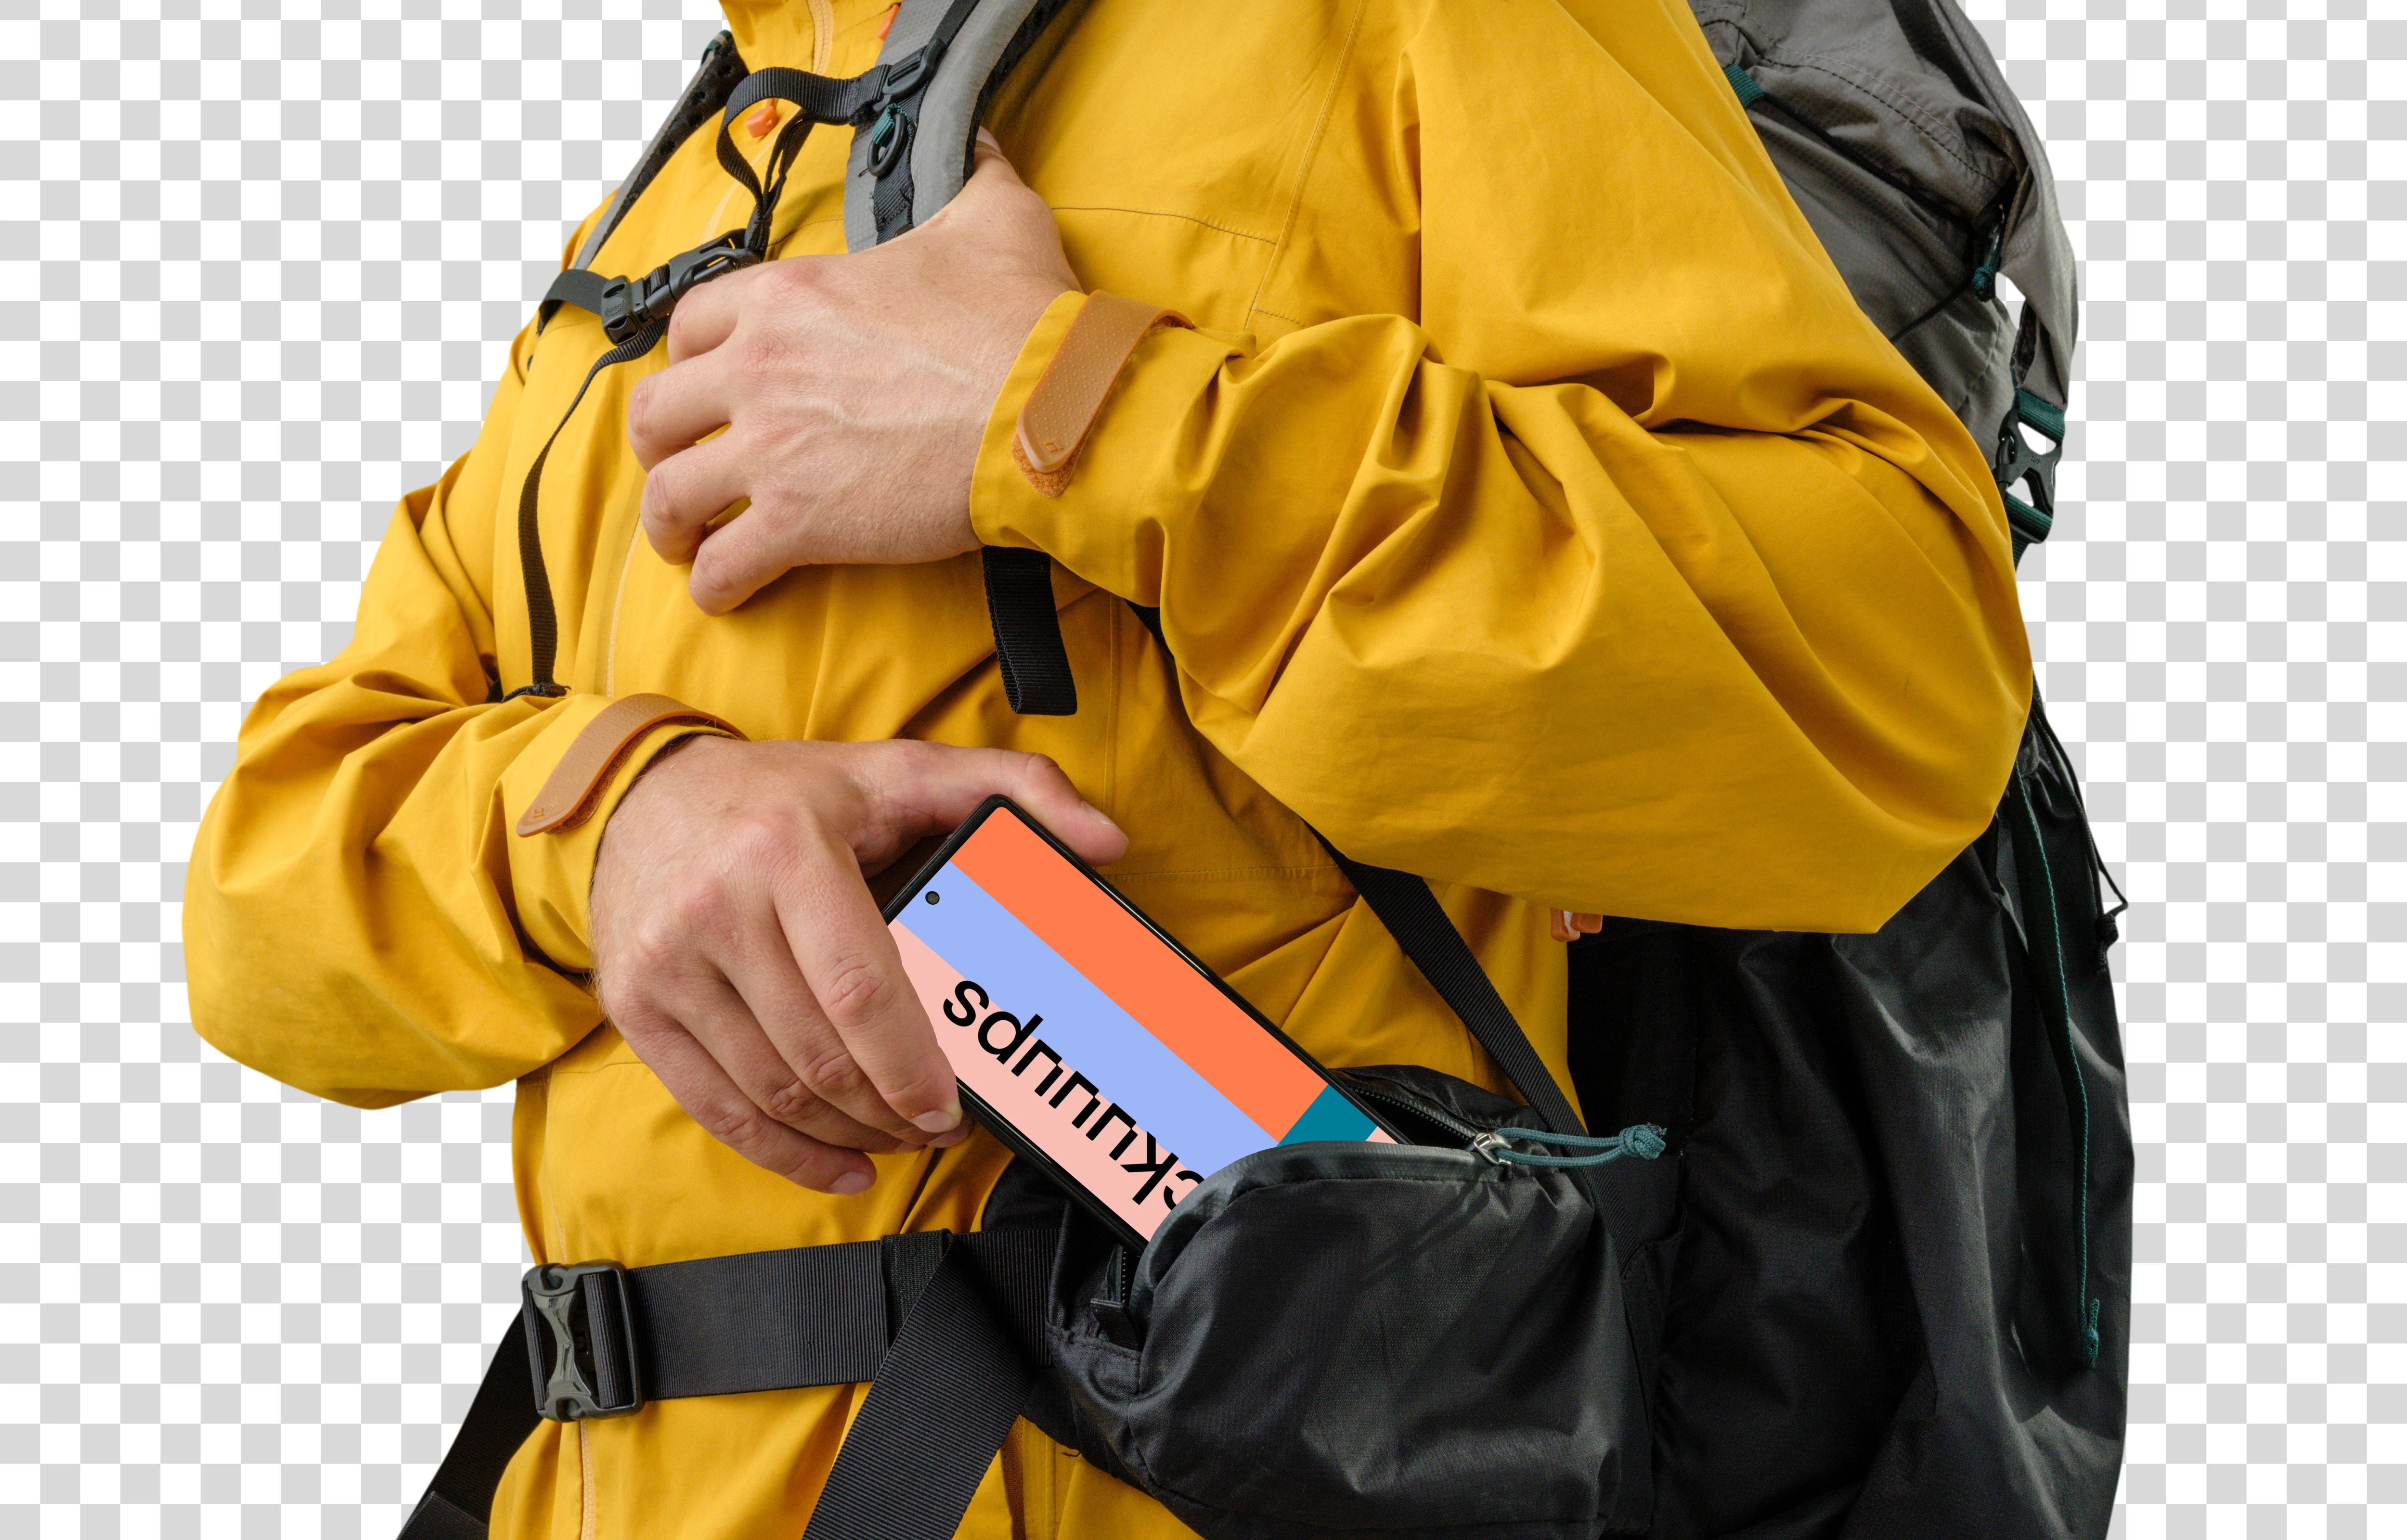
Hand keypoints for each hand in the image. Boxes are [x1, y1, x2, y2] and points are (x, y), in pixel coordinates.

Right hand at [589, 736, 1126, 1193]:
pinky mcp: (636, 1005)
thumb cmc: (785, 793)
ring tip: (898, 1134)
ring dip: (848, 1133)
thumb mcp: (900, 769)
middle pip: (820, 1054)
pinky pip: (716, 1108)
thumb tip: (1108, 838)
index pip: (860, 988)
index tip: (953, 1105)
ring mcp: (667, 962)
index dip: (912, 1065)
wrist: (643, 796)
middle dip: (891, 1109)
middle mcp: (717, 907)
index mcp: (787, 850)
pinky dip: (784, 1153)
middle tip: (938, 1124)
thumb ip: (1012, 787)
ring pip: (773, 1090)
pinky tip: (840, 1161)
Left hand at [625, 131, 1077, 614]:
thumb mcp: (994, 221)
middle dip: (659, 446)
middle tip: (682, 468)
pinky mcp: (798, 522)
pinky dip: (716, 585)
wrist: (1048, 411)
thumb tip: (984, 144)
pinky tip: (727, 593)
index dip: (687, 362)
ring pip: (669, 494)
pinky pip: (723, 564)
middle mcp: (758, 369)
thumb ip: (974, 177)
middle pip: (657, 412)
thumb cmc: (1022, 323)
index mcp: (788, 297)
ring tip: (685, 544)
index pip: (689, 326)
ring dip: (670, 524)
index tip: (704, 388)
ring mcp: (770, 448)